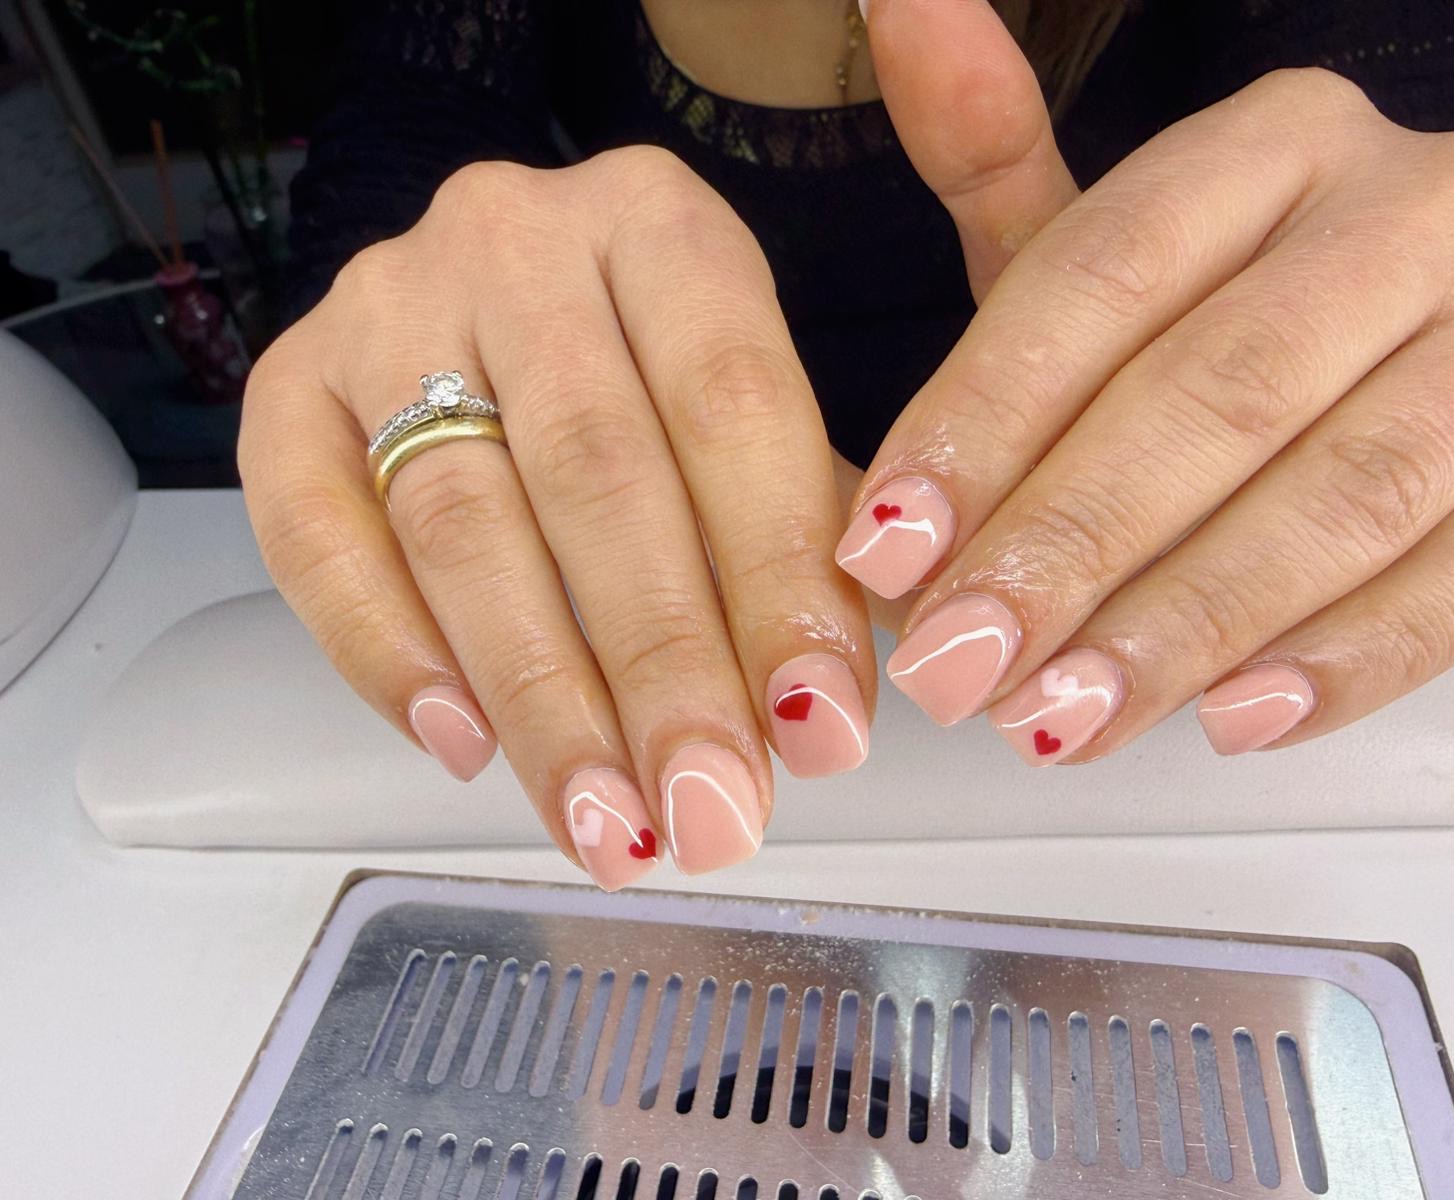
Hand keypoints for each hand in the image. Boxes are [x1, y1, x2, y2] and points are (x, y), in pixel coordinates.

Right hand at [240, 150, 875, 888]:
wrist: (496, 293)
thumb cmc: (653, 379)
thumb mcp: (748, 420)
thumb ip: (801, 536)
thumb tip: (827, 713)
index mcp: (660, 223)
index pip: (733, 405)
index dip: (778, 577)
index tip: (821, 731)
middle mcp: (515, 240)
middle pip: (597, 470)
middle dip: (663, 665)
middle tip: (710, 811)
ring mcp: (384, 304)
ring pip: (462, 519)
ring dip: (541, 694)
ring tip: (605, 822)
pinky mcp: (287, 383)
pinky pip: (313, 532)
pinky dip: (385, 649)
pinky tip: (463, 745)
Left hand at [849, 0, 1453, 760]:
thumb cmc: (1274, 318)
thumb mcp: (1137, 248)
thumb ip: (1006, 162)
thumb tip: (897, 8)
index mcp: (1285, 140)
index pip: (1105, 271)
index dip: (983, 418)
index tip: (887, 542)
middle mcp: (1425, 204)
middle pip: (1219, 387)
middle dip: (1071, 544)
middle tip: (960, 664)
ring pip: (1348, 490)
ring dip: (1187, 621)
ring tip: (1067, 717)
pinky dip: (1355, 656)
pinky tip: (1238, 717)